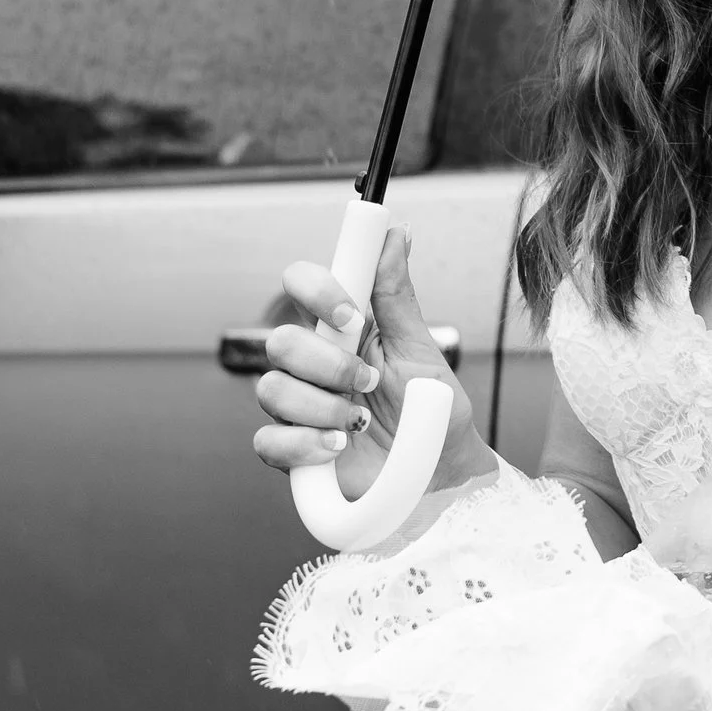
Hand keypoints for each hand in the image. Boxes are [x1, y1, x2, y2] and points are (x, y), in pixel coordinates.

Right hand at [251, 223, 491, 504]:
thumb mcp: (423, 351)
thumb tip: (394, 235)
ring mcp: (300, 408)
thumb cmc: (435, 413)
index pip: (300, 285)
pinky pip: (268, 442)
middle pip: (279, 341)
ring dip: (322, 407)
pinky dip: (306, 444)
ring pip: (270, 390)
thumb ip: (397, 296)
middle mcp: (314, 365)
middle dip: (328, 364)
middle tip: (369, 382)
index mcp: (342, 330)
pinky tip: (339, 447)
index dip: (316, 290)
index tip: (351, 313)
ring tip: (362, 422)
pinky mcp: (294, 453)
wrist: (444, 475)